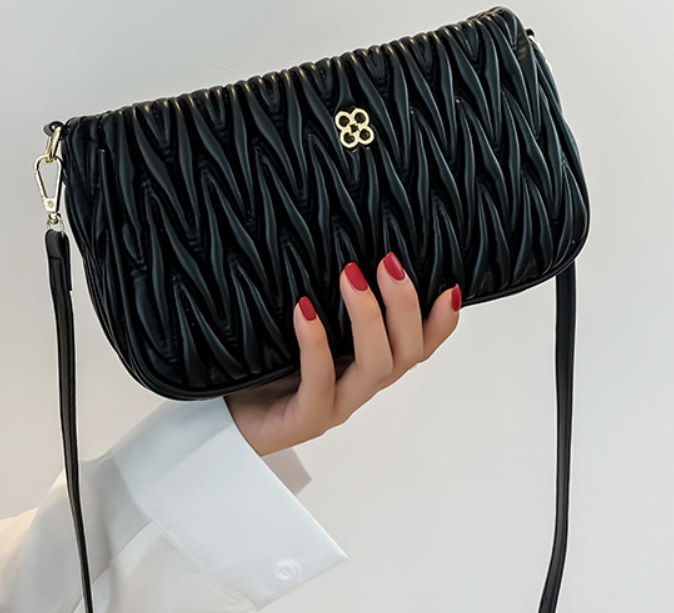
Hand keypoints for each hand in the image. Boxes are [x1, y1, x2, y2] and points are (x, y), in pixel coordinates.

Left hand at [224, 252, 461, 456]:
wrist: (225, 420)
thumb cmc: (265, 369)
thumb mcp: (304, 328)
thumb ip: (330, 302)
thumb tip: (345, 252)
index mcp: (367, 366)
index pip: (419, 346)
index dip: (442, 322)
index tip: (449, 286)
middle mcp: (359, 386)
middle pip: (406, 353)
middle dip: (404, 306)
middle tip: (389, 262)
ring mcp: (336, 405)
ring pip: (375, 367)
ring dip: (369, 318)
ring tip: (351, 276)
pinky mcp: (305, 420)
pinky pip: (318, 382)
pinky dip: (315, 343)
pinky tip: (304, 310)